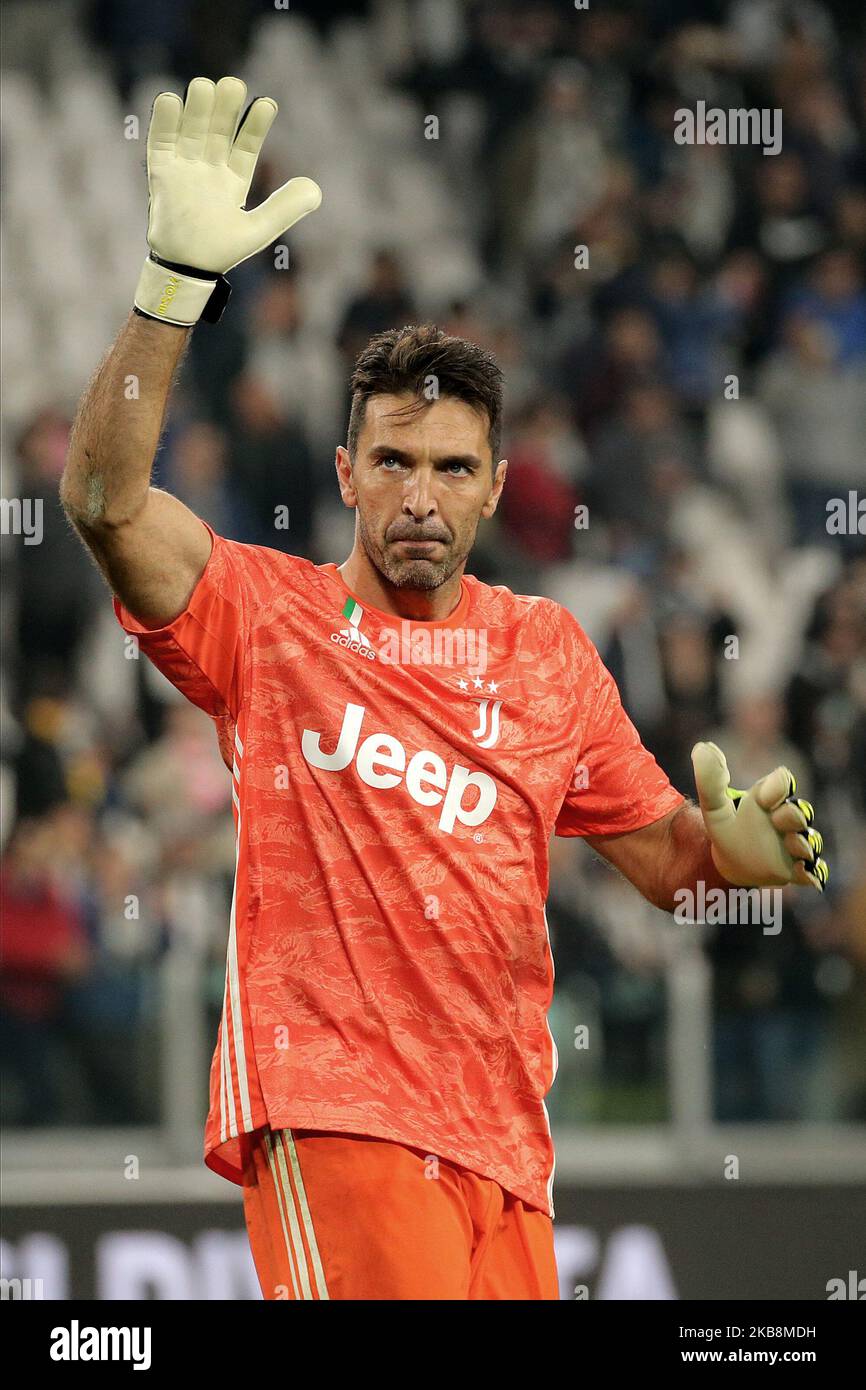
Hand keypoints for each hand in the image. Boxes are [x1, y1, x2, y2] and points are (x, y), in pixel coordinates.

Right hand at [134, 76, 321, 326]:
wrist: (186, 269)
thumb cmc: (221, 251)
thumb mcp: (259, 230)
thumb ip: (285, 208)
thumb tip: (316, 189)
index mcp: (234, 179)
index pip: (247, 144)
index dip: (256, 124)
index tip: (268, 104)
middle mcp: (210, 167)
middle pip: (218, 128)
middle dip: (225, 107)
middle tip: (234, 85)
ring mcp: (185, 167)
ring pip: (192, 128)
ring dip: (198, 108)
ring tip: (206, 87)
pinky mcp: (161, 171)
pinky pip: (160, 140)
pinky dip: (164, 121)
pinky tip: (170, 99)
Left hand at [691, 741, 828, 890]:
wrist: (731, 863)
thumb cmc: (727, 828)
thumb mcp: (714, 806)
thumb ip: (710, 780)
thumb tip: (703, 747)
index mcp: (769, 799)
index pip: (783, 783)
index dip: (777, 787)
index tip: (762, 796)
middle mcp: (787, 820)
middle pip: (799, 813)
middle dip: (791, 816)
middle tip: (778, 819)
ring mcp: (794, 845)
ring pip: (809, 842)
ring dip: (802, 844)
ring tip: (794, 847)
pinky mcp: (797, 870)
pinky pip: (812, 872)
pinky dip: (812, 873)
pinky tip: (807, 875)